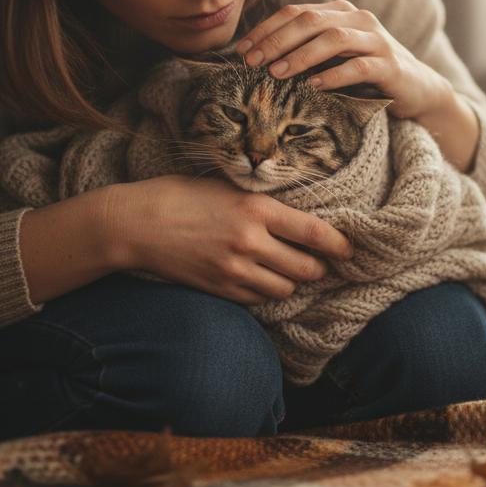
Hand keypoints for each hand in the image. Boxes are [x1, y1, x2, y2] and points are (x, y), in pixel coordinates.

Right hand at [99, 175, 353, 304]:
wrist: (137, 224)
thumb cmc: (181, 196)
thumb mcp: (227, 186)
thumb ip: (262, 203)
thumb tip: (297, 216)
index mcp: (257, 208)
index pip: (315, 233)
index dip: (340, 245)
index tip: (349, 250)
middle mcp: (251, 241)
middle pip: (308, 268)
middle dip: (318, 268)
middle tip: (318, 262)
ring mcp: (235, 269)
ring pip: (286, 288)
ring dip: (291, 281)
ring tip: (286, 270)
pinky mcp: (221, 289)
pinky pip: (259, 299)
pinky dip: (265, 291)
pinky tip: (258, 278)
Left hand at [234, 0, 453, 118]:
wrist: (418, 89)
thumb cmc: (366, 74)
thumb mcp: (334, 57)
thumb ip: (306, 49)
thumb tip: (258, 57)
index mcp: (340, 12)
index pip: (295, 12)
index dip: (266, 29)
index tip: (241, 50)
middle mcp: (358, 19)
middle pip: (310, 21)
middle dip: (277, 41)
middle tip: (253, 62)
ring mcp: (376, 40)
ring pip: (333, 39)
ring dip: (301, 55)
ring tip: (277, 72)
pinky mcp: (390, 65)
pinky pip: (359, 66)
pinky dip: (334, 75)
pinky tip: (314, 86)